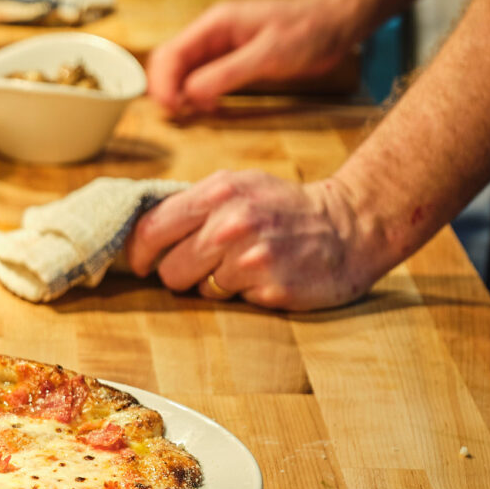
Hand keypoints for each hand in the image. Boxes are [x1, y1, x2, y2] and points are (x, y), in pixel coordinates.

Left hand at [124, 170, 391, 309]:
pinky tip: (265, 276)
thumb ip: (193, 205)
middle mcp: (231, 224)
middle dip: (180, 273)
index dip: (139, 252)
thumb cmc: (283, 208)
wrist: (350, 227)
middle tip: (204, 266)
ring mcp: (252, 258)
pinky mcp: (272, 289)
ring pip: (199, 289)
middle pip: (169, 270)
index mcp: (217, 192)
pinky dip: (243, 293)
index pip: (151, 229)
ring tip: (243, 265)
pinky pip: (233, 301)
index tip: (140, 263)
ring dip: (214, 283)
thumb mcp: (238, 188)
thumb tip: (141, 232)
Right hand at [146, 0, 363, 116]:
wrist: (337, 23)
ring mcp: (221, 46)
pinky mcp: (233, 59)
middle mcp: (211, 33)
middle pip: (171, 62)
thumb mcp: (268, 55)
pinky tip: (211, 109)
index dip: (163, 83)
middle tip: (178, 117)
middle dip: (167, 89)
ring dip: (183, 94)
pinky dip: (201, 95)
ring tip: (194, 116)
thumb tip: (190, 94)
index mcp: (214, 24)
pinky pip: (205, 77)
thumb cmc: (308, 33)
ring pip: (185, 72)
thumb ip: (226, 73)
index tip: (171, 109)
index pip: (170, 53)